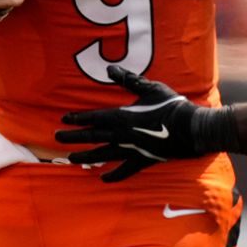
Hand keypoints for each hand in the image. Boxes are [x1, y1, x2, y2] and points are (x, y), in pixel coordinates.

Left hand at [56, 66, 204, 181]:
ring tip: (71, 159)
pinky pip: (123, 171)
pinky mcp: (141, 161)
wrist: (189, 128)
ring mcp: (130, 150)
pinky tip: (102, 178)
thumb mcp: (149, 87)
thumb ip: (128, 80)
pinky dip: (112, 175)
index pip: (93, 117)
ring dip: (86, 156)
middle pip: (92, 136)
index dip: (77, 118)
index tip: (63, 119)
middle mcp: (121, 135)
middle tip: (57, 138)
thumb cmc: (170, 105)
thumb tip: (110, 68)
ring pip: (102, 155)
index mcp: (122, 116)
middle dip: (73, 137)